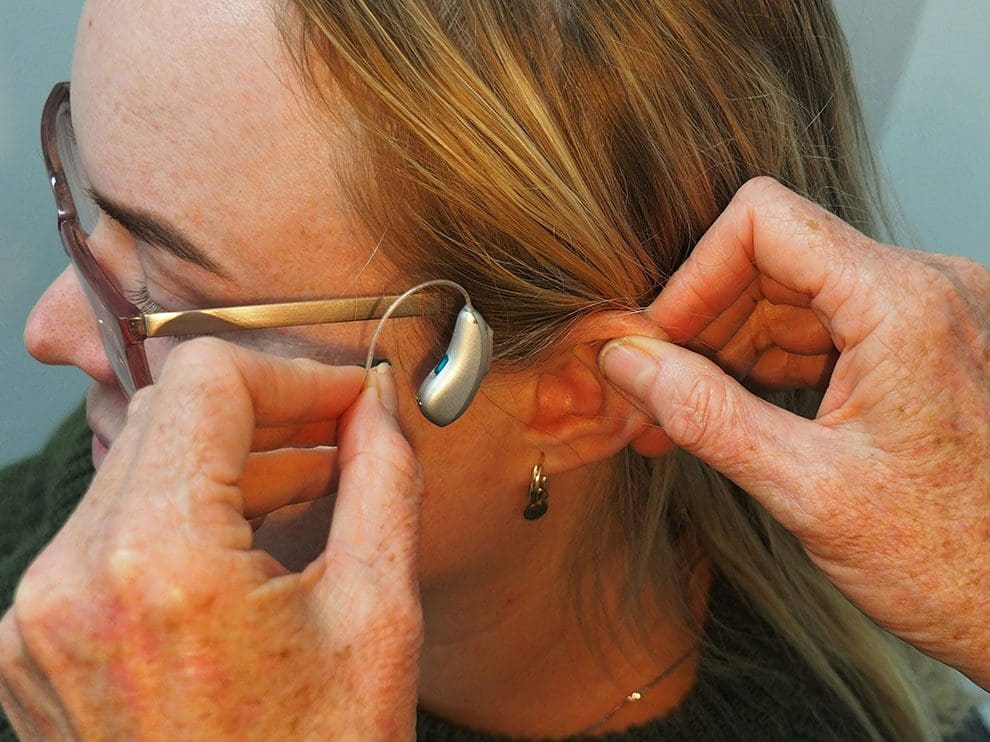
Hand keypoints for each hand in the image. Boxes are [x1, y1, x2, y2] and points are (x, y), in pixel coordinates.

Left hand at [0, 339, 423, 738]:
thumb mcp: (378, 619)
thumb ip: (382, 482)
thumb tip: (379, 408)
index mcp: (156, 561)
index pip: (206, 378)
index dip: (294, 372)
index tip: (352, 398)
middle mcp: (68, 578)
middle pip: (167, 415)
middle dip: (267, 411)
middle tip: (345, 431)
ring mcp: (37, 616)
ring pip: (139, 469)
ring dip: (231, 462)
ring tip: (314, 483)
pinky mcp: (36, 644)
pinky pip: (114, 533)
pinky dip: (188, 515)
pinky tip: (255, 538)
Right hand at [599, 177, 989, 687]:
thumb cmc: (951, 562)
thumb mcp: (808, 490)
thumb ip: (707, 415)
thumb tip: (628, 362)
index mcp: (905, 305)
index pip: (764, 222)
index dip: (693, 275)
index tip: (656, 340)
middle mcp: (927, 288)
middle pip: (774, 257)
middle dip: (703, 322)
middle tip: (653, 391)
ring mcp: (928, 314)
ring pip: (793, 291)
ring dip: (729, 347)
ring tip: (681, 415)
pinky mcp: (922, 344)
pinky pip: (825, 325)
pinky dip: (770, 362)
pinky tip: (732, 412)